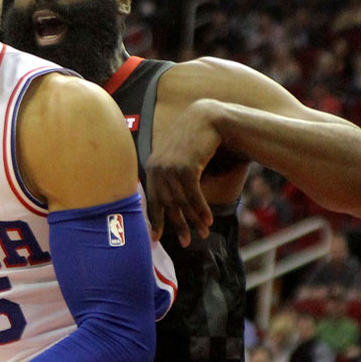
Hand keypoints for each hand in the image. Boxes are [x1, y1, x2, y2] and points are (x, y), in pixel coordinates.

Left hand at [144, 102, 220, 246]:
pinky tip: (208, 220)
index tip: (157, 239)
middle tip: (186, 243)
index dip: (155, 221)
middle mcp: (157, 169)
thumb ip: (170, 176)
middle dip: (178, 225)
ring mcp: (169, 168)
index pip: (152, 200)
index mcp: (152, 168)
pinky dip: (201, 210)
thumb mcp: (177, 157)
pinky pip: (193, 196)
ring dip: (194, 220)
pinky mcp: (185, 168)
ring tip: (203, 233)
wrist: (208, 118)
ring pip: (182, 202)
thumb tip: (169, 202)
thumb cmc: (195, 139)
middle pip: (167, 205)